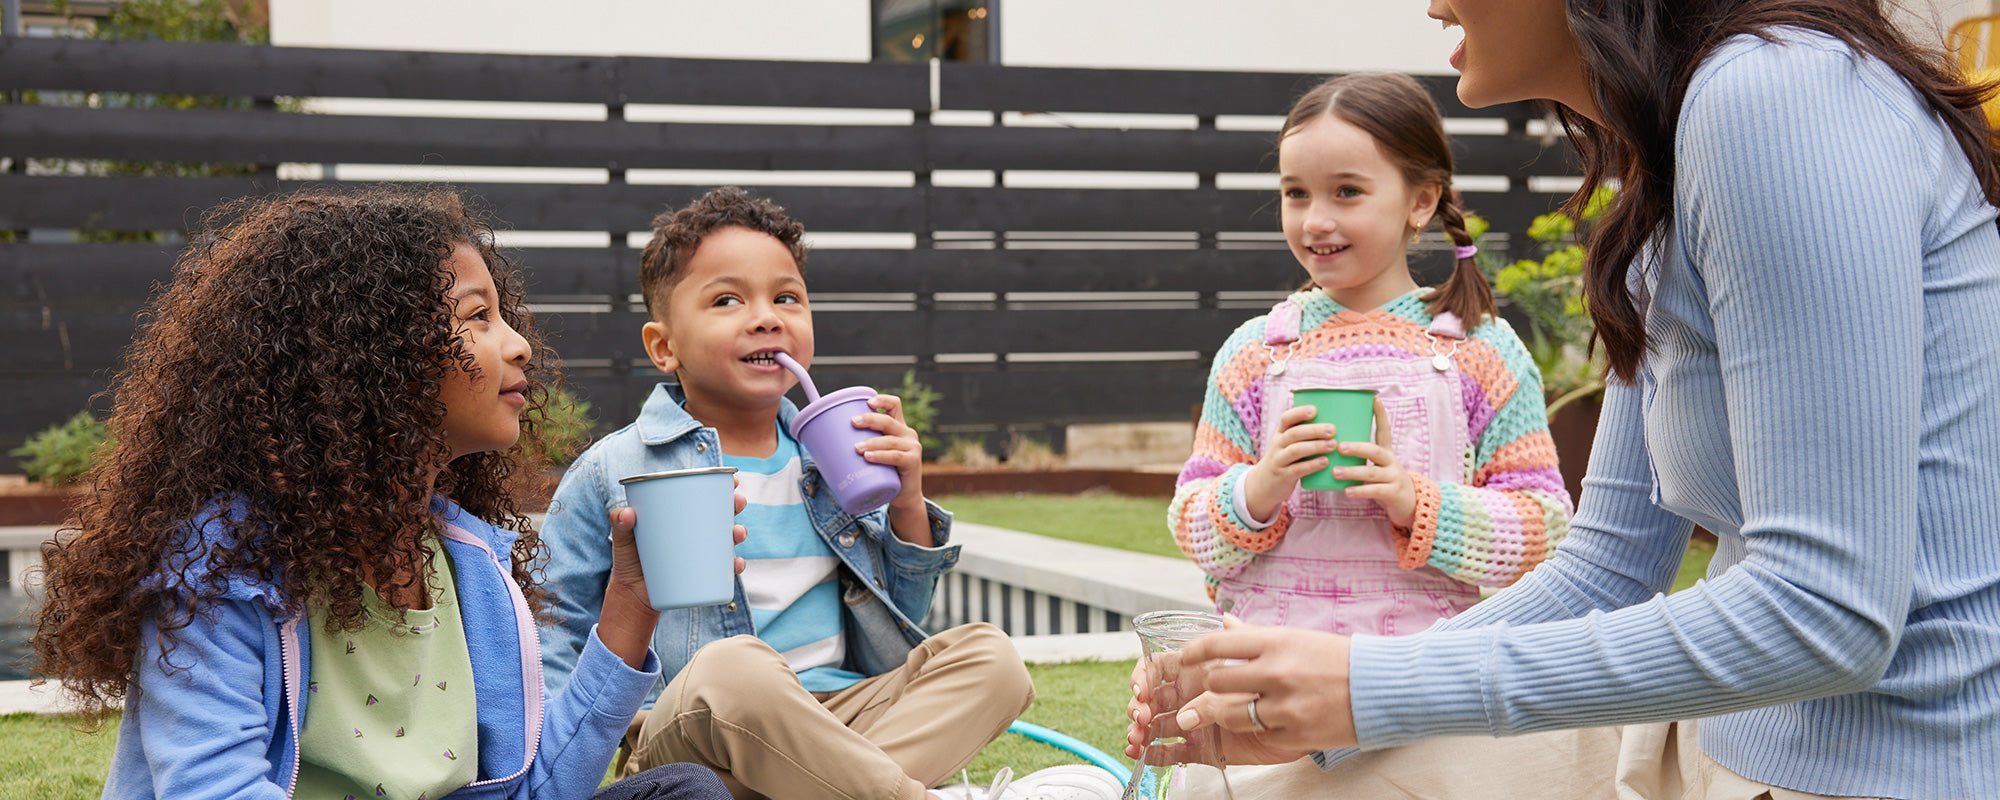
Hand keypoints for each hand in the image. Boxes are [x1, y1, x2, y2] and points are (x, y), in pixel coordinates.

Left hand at [599, 489, 749, 668]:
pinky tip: (736, 564)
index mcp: (681, 515)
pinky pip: (725, 569)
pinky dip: (734, 566)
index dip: (722, 486)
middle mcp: (696, 531)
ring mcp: (702, 552)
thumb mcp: (623, 540)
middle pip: (722, 513)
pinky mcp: (703, 573)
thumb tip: (627, 514)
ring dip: (739, 533)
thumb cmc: (628, 560)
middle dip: (736, 505)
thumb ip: (619, 524)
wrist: (633, 595)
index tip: (733, 480)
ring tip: (737, 533)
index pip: (704, 495)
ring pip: (728, 538)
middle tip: (738, 503)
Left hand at [853, 393, 923, 504]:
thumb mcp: (875, 454)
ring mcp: (912, 447)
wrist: (903, 496)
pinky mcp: (913, 462)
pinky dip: (881, 456)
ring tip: (856, 448)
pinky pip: (895, 456)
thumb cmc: (884, 473)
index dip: (882, 400)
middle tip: (852, 422)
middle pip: (888, 420)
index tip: (867, 402)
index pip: (894, 405)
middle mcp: (907, 434)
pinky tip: (869, 457)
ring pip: (890, 440)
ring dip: (871, 442)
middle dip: (869, 419)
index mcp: (898, 427)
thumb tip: (820, 443)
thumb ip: (860, 445)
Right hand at [1123, 628, 1318, 766]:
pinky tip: (1144, 756)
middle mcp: (1189, 695)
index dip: (1143, 678)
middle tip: (1141, 716)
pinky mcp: (1203, 747)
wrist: (1300, 715)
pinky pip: (1173, 752)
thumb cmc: (1276, 680)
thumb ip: (1239, 640)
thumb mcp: (1258, 657)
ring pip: (1156, 726)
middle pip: (1151, 699)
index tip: (1142, 689)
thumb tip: (1225, 617)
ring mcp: (1194, 721)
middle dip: (1138, 707)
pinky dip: (1154, 754)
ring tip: (1138, 740)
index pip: (1157, 669)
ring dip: (1141, 732)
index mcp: (1195, 670)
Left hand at [1161, 616, 1358, 758]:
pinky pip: (1259, 734)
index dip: (1193, 653)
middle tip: (1210, 693)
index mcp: (1275, 642)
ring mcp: (1285, 706)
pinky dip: (1259, 730)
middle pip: (1216, 683)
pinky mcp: (1294, 734)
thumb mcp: (1296, 637)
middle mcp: (1276, 672)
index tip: (1184, 659)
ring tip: (1227, 712)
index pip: (1217, 644)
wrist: (1382, 687)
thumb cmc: (1339, 659)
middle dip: (1208, 689)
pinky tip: (1268, 722)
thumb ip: (1255, 636)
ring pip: (1229, 715)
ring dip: (1224, 714)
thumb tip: (1225, 623)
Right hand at [1241, 405, 1338, 521]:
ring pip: (1296, 450)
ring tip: (1332, 445)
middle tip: (1333, 430)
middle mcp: (1277, 445)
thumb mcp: (1288, 444)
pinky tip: (1325, 462)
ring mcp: (1279, 460)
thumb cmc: (1286, 460)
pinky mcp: (1283, 476)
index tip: (1315, 410)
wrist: (1265, 484)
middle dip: (1314, 430)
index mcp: (1280, 433)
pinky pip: (1297, 469)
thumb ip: (1304, 435)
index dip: (1299, 413)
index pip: (1286, 418)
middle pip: (1294, 433)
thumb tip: (1337, 422)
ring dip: (1315, 446)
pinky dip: (1312, 465)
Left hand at [1332, 399, 1413, 526]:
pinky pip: (1376, 491)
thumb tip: (1332, 445)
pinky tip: (1347, 491)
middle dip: (1357, 448)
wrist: (1409, 505)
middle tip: (1339, 446)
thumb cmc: (1385, 483)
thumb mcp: (1377, 467)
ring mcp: (1394, 477)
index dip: (1381, 415)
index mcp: (1386, 453)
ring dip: (1353, 471)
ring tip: (1335, 472)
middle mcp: (1391, 462)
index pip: (1385, 430)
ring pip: (1372, 472)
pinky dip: (1360, 490)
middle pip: (1375, 451)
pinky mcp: (1393, 493)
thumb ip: (1361, 459)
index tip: (1375, 399)